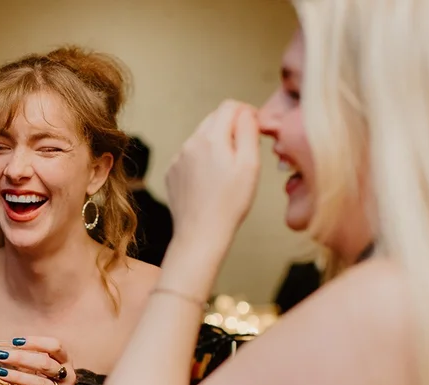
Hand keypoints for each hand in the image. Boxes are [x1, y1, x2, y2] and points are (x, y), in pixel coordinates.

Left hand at [0, 336, 75, 384]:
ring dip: (19, 378)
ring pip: (41, 384)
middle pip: (46, 364)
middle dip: (22, 359)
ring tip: (2, 373)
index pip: (55, 346)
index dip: (36, 342)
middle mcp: (67, 375)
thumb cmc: (47, 383)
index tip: (16, 342)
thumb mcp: (41, 368)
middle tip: (2, 356)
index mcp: (65, 360)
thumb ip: (24, 358)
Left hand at [166, 100, 260, 250]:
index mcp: (211, 138)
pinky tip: (211, 182)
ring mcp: (178, 158)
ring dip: (216, 144)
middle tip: (245, 150)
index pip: (230, 106)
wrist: (200, 234)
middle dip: (232, 127)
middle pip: (214, 119)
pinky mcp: (171, 173)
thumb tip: (246, 112)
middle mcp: (190, 143)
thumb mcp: (250, 165)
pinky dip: (202, 160)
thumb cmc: (230, 204)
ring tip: (228, 171)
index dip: (247, 112)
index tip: (256, 127)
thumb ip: (248, 132)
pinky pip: (190, 156)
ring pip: (201, 138)